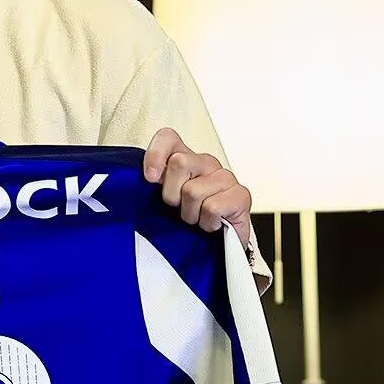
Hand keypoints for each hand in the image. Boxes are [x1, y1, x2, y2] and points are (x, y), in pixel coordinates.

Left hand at [142, 126, 252, 243]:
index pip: (168, 137)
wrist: (219, 245)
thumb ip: (152, 184)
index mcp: (185, 159)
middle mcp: (206, 163)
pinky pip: (212, 207)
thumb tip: (142, 178)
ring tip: (196, 218)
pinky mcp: (241, 195)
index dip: (156, 154)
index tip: (150, 178)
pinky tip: (211, 223)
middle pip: (179, 162)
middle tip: (178, 208)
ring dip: (190, 214)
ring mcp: (225, 178)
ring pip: (193, 191)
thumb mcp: (164, 201)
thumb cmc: (189, 219)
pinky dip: (207, 222)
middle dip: (172, 195)